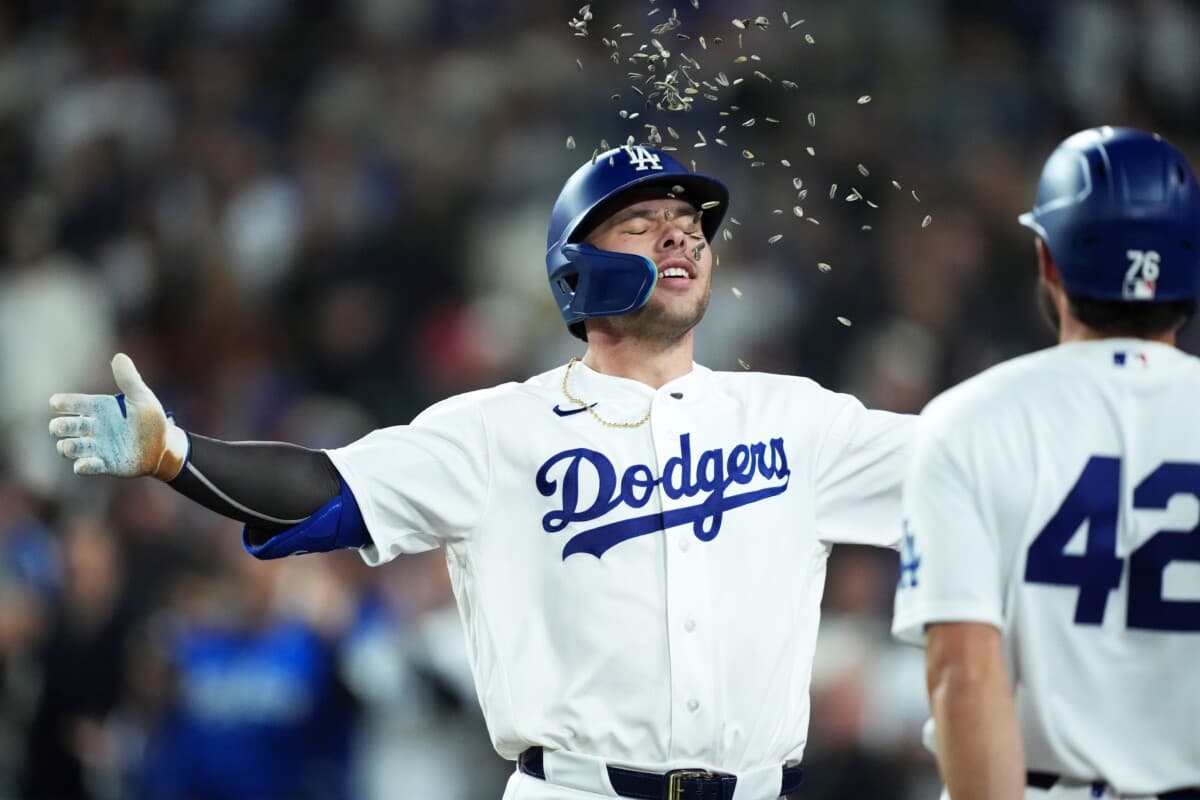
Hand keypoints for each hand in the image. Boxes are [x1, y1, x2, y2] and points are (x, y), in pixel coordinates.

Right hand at [49, 353, 188, 479]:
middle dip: (58, 427)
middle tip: (59, 428)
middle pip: (64, 427)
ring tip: (69, 446)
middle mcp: (93, 428)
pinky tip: (83, 465)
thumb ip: (130, 380)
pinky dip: (83, 466)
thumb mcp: (142, 398)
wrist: (165, 447)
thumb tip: (119, 356)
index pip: (73, 404)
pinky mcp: (104, 464)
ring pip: (70, 448)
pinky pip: (87, 467)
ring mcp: (96, 447)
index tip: (56, 403)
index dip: (63, 403)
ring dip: (67, 448)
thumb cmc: (151, 420)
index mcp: (98, 409)